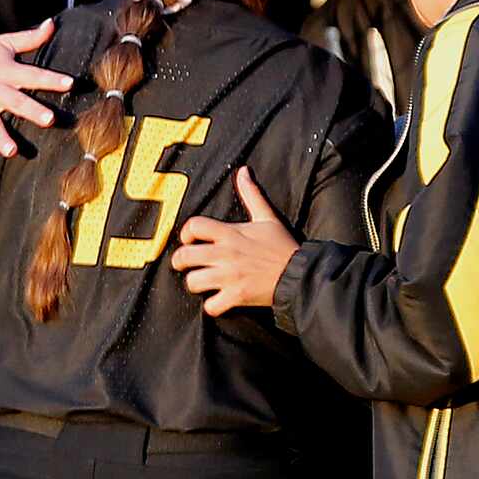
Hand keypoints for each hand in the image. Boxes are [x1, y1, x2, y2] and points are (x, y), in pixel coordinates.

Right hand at [0, 20, 72, 166]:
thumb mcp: (3, 43)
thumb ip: (29, 38)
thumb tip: (52, 23)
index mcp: (4, 72)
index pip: (32, 75)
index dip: (50, 78)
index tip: (70, 83)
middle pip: (14, 101)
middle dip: (31, 110)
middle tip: (49, 119)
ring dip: (0, 137)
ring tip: (12, 151)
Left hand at [170, 166, 299, 315]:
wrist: (298, 274)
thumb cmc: (282, 246)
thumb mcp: (267, 217)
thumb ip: (252, 195)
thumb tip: (243, 172)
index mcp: (230, 233)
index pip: (194, 226)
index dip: (185, 232)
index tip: (189, 240)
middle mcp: (226, 254)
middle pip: (185, 257)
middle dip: (180, 261)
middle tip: (185, 264)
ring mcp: (229, 277)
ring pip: (193, 282)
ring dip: (195, 283)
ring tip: (202, 282)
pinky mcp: (236, 297)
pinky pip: (211, 306)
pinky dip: (212, 306)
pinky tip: (217, 301)